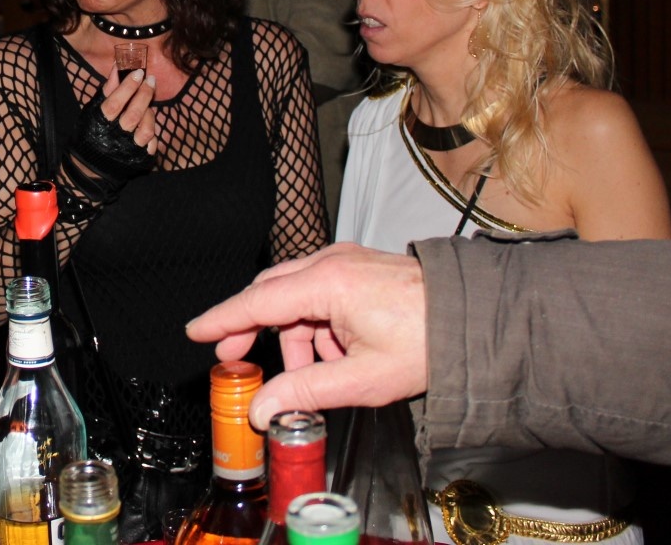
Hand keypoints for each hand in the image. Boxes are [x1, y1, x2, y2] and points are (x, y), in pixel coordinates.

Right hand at [99, 67, 158, 156]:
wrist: (91, 165)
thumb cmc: (93, 129)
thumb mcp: (95, 109)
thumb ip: (108, 89)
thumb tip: (118, 65)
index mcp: (100, 123)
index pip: (115, 103)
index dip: (128, 87)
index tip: (138, 72)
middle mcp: (115, 137)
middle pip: (134, 114)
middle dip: (144, 94)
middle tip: (150, 80)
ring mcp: (129, 149)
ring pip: (146, 130)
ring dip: (149, 114)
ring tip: (148, 105)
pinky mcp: (140, 159)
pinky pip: (152, 144)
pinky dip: (153, 133)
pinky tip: (148, 124)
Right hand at [186, 243, 429, 429]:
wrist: (474, 319)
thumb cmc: (427, 343)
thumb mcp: (360, 378)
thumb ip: (304, 393)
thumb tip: (262, 410)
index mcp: (328, 283)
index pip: (257, 302)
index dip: (223, 320)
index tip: (196, 331)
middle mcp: (332, 262)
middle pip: (272, 293)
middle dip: (253, 328)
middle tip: (236, 359)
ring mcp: (347, 260)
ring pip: (296, 295)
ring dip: (295, 334)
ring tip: (316, 371)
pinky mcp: (359, 266)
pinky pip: (320, 291)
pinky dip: (317, 323)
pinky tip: (336, 352)